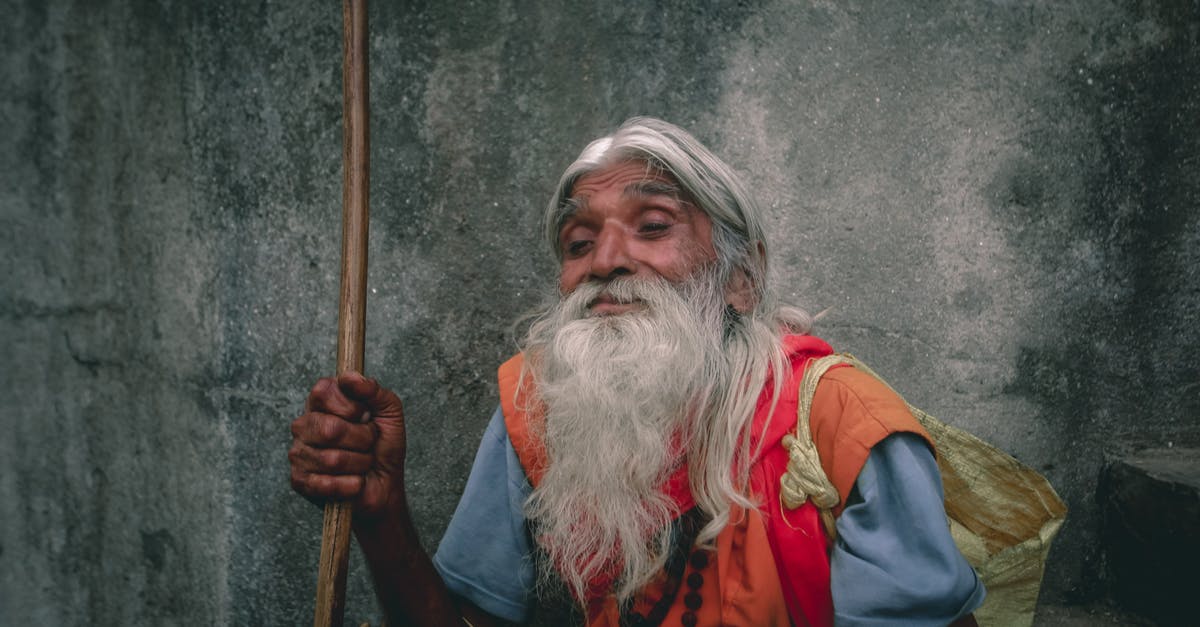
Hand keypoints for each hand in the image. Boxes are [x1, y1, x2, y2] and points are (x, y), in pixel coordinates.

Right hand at [288, 372, 406, 515]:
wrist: (386, 483)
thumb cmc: (384, 446)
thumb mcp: (389, 412)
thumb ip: (373, 390)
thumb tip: (349, 377)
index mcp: (321, 403)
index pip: (323, 392)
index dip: (352, 407)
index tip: (366, 416)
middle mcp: (304, 425)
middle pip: (330, 429)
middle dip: (362, 440)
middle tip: (368, 443)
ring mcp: (298, 453)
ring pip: (333, 460)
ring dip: (360, 464)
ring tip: (362, 462)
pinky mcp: (299, 481)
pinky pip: (326, 484)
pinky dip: (351, 485)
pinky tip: (354, 482)